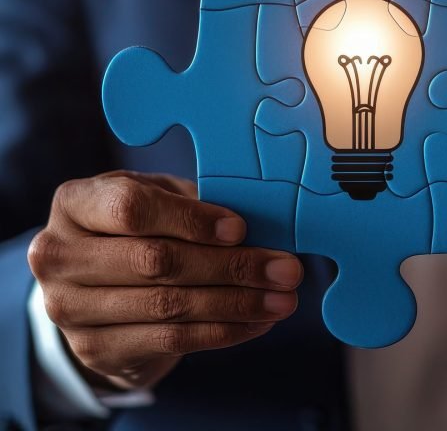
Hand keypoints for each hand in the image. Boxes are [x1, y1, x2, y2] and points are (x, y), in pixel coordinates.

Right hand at [28, 171, 301, 390]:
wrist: (94, 285)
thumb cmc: (136, 224)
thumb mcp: (155, 196)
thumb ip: (192, 200)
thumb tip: (258, 216)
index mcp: (75, 203)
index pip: (131, 209)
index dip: (190, 219)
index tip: (240, 228)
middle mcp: (60, 256)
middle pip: (155, 261)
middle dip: (231, 266)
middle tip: (286, 269)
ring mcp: (70, 309)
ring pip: (168, 306)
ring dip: (237, 304)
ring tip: (283, 299)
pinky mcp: (95, 349)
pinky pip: (170, 341)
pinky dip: (223, 331)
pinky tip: (258, 321)